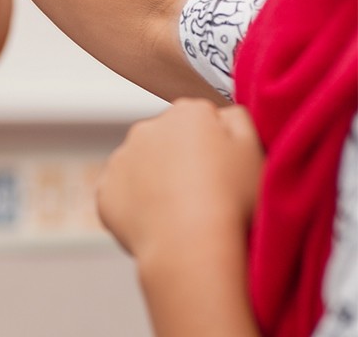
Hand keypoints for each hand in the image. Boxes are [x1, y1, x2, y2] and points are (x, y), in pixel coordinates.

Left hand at [96, 99, 262, 258]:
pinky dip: (136, 206)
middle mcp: (148, 127)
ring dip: (157, 182)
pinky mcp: (106, 189)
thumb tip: (220, 113)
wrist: (191, 248)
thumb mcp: (255, 151)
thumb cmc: (231, 202)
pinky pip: (122, 193)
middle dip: (182, 160)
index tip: (224, 172)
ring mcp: (122, 157)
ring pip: (142, 165)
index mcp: (186, 113)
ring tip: (183, 215)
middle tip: (205, 196)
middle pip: (168, 140)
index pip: (201, 120)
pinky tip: (158, 224)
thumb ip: (238, 119)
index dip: (216, 147)